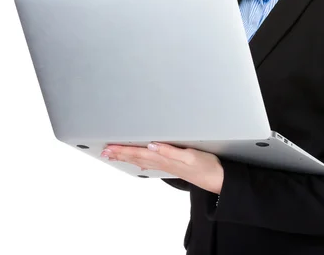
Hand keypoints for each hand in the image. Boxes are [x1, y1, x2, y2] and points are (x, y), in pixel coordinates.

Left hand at [100, 142, 223, 193]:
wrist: (218, 179)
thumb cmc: (206, 166)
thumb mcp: (189, 155)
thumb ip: (169, 150)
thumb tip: (152, 145)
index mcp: (165, 158)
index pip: (138, 153)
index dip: (123, 150)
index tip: (109, 148)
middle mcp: (163, 163)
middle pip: (137, 157)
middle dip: (120, 154)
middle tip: (105, 152)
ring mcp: (168, 166)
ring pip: (142, 161)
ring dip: (127, 157)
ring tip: (115, 155)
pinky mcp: (173, 167)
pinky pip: (151, 164)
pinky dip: (141, 162)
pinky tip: (139, 162)